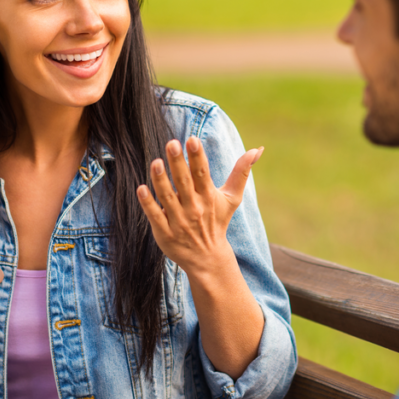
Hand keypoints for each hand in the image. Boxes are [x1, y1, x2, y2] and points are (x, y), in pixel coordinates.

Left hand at [136, 137, 262, 275]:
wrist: (208, 258)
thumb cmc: (218, 222)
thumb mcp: (232, 198)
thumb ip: (241, 172)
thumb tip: (257, 149)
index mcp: (208, 196)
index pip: (202, 173)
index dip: (197, 156)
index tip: (192, 139)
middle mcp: (194, 207)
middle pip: (184, 182)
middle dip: (178, 163)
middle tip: (171, 143)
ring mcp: (178, 221)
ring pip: (168, 197)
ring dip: (161, 180)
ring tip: (156, 162)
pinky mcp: (165, 233)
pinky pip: (155, 216)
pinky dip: (148, 203)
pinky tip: (141, 188)